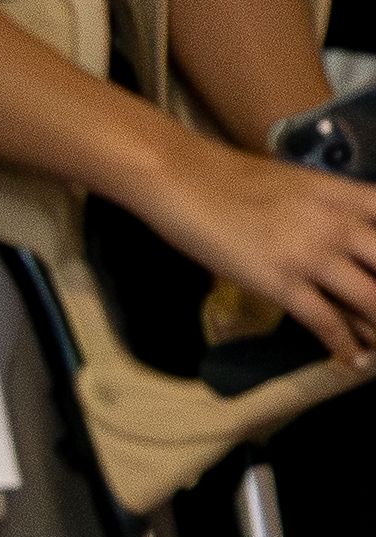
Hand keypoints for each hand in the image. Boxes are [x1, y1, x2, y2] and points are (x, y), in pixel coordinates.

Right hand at [134, 134, 375, 365]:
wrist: (180, 177)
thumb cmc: (233, 178)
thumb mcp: (302, 184)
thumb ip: (336, 212)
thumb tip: (353, 244)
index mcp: (348, 197)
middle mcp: (340, 225)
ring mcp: (311, 255)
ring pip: (372, 301)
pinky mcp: (279, 282)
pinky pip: (326, 322)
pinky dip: (344, 347)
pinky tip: (351, 360)